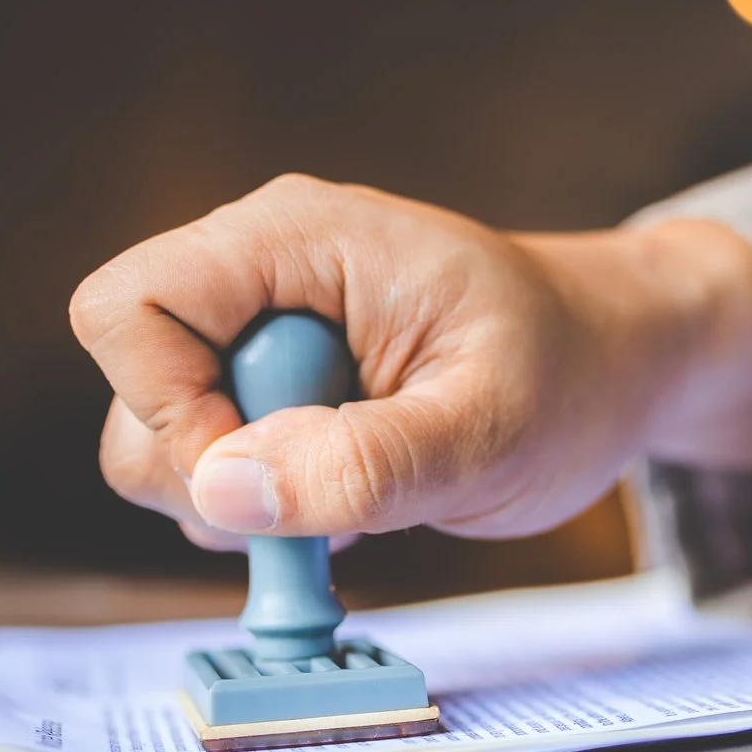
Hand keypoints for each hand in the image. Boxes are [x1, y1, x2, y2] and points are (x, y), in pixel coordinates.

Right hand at [73, 176, 751, 547]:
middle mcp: (259, 276)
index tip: (263, 475)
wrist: (621, 364)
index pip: (129, 307)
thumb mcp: (488, 430)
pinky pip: (217, 469)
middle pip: (132, 386)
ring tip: (363, 496)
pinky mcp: (277, 392)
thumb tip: (226, 490)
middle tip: (328, 505)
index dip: (165, 407)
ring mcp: (262, 335)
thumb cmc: (574, 373)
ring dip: (245, 504)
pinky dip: (271, 512)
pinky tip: (357, 498)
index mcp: (295, 240)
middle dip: (206, 473)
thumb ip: (363, 463)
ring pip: (162, 441)